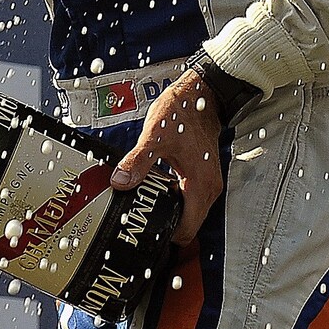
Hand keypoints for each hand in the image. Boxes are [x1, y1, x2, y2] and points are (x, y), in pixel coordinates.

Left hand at [110, 72, 225, 245]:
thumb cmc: (184, 111)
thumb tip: (121, 181)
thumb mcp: (155, 135)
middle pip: (187, 224)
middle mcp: (208, 188)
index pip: (185, 230)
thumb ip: (138, 161)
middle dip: (164, 225)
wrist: (201, 94)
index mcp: (199, 185)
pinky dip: (174, 199)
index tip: (144, 230)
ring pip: (189, 212)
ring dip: (169, 212)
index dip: (165, 234)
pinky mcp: (202, 174)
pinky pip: (189, 198)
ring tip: (145, 205)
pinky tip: (156, 189)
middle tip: (138, 219)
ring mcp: (207, 181)